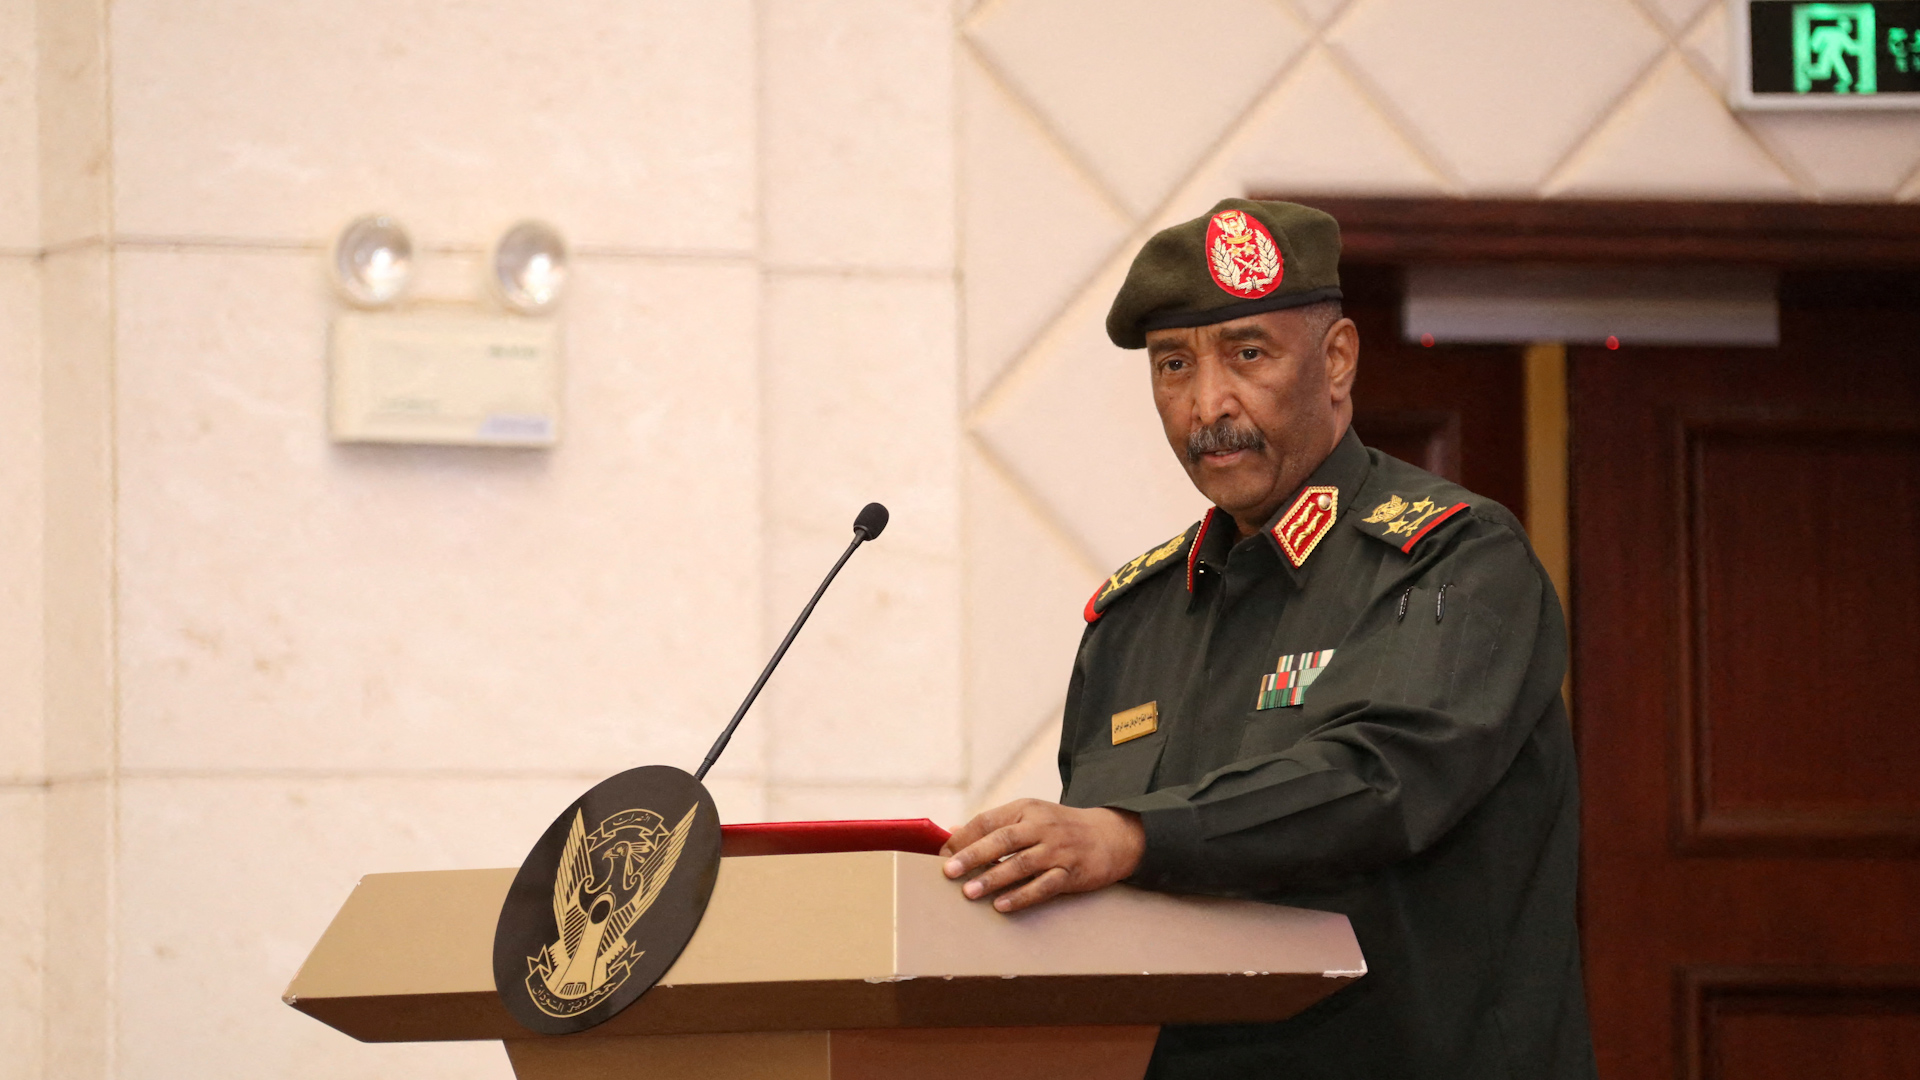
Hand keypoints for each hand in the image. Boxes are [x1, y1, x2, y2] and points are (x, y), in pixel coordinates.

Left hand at [939, 800, 1145, 912]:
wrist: (1111, 835)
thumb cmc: (1060, 828)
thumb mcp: (1029, 817)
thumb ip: (994, 826)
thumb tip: (953, 834)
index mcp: (1026, 810)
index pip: (988, 821)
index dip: (964, 838)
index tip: (943, 855)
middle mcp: (1041, 827)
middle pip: (1002, 840)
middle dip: (973, 856)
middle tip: (948, 872)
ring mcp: (1058, 850)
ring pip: (1021, 864)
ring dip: (993, 878)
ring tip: (969, 892)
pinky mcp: (1071, 872)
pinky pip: (1044, 886)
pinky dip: (1022, 896)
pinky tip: (1002, 905)